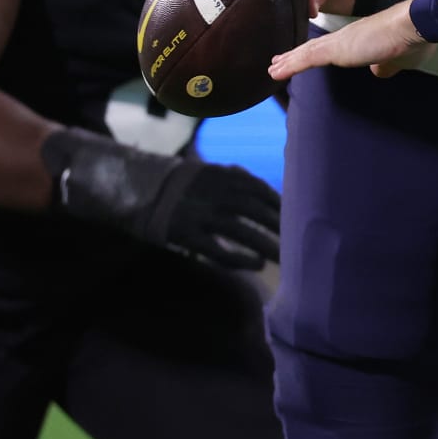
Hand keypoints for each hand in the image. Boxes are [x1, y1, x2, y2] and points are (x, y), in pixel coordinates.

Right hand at [48, 131, 279, 269]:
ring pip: (242, 231)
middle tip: (301, 245)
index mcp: (222, 175)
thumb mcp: (207, 172)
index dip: (280, 206)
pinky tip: (256, 265)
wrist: (136, 189)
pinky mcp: (187, 235)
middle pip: (257, 212)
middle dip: (280, 229)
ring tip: (285, 259)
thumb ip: (234, 178)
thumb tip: (261, 187)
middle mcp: (215, 193)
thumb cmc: (177, 184)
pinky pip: (219, 250)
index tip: (296, 219)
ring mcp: (201, 215)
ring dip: (267, 245)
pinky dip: (240, 258)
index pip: (260, 191)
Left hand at [269, 0, 434, 80]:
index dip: (315, 52)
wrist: (412, 25)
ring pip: (308, 52)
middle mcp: (345, 37)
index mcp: (358, 39)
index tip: (301, 56)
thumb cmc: (411, 40)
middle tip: (277, 61)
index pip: (331, 47)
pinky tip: (276, 72)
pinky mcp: (337, 49)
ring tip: (272, 68)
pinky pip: (308, 58)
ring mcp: (340, 42)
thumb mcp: (397, 60)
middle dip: (296, 55)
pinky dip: (291, 65)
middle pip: (314, 47)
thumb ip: (386, 65)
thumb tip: (379, 71)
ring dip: (289, 60)